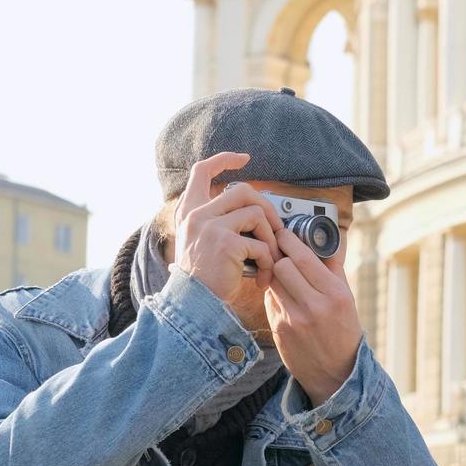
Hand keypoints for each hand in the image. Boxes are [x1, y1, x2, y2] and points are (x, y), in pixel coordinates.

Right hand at [173, 153, 283, 302]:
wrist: (191, 306)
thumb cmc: (202, 281)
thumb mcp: (199, 244)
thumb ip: (217, 223)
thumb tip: (254, 212)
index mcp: (189, 212)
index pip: (201, 171)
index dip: (223, 160)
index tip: (242, 159)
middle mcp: (197, 215)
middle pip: (242, 190)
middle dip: (266, 208)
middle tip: (275, 229)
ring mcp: (211, 227)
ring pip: (256, 213)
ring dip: (270, 238)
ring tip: (270, 260)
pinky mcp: (226, 243)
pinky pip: (261, 244)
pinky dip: (268, 261)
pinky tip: (262, 277)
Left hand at [256, 226, 362, 407]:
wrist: (335, 374)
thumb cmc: (343, 331)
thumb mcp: (347, 298)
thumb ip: (333, 268)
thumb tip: (321, 238)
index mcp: (334, 295)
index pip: (302, 257)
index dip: (288, 240)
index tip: (284, 233)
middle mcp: (314, 307)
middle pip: (281, 266)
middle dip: (280, 257)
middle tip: (281, 253)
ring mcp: (293, 320)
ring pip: (272, 281)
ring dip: (275, 274)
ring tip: (283, 275)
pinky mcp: (279, 330)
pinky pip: (269, 300)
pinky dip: (275, 295)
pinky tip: (285, 298)